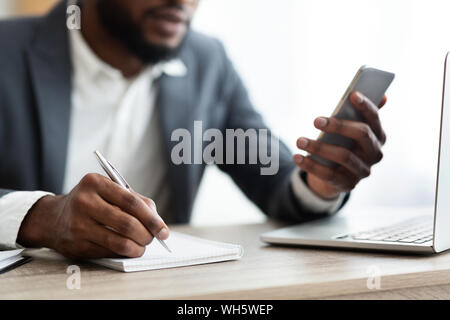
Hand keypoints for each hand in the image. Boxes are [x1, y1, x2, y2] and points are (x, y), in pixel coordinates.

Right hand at [17, 173, 168, 258]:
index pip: (131, 201)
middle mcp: (84, 202)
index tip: (163, 229)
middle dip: (147, 234)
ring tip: (143, 245)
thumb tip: (157, 221)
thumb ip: (135, 200)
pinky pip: (110, 252)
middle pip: (127, 223)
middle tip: (155, 238)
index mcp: (94, 183)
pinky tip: (128, 248)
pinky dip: (124, 252)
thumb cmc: (90, 202)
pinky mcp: (77, 245)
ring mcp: (78, 225)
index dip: (152, 218)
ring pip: (120, 242)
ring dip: (138, 247)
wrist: (52, 218)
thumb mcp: (108, 190)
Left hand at [293, 91, 386, 199]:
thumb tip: (383, 96)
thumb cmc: (341, 144)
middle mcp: (375, 154)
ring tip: (299, 140)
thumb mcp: (348, 129)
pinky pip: (329, 175)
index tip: (352, 95)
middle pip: (362, 135)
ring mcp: (363, 171)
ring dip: (319, 147)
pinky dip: (311, 165)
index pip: (375, 119)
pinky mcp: (348, 184)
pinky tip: (297, 157)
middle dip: (339, 125)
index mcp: (378, 137)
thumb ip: (359, 114)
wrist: (334, 175)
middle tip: (316, 120)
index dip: (366, 106)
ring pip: (343, 156)